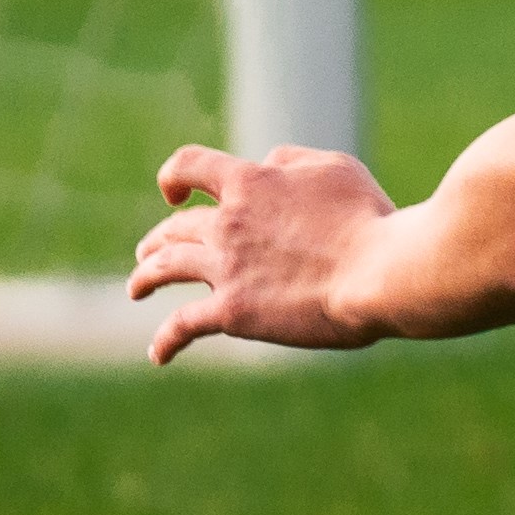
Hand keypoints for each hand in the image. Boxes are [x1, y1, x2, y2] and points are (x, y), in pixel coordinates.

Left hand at [129, 141, 401, 362]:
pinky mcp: (232, 311)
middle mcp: (227, 222)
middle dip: (158, 237)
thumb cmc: (368, 217)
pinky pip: (182, 325)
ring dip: (145, 276)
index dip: (174, 176)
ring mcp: (224, 268)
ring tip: (137, 287)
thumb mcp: (335, 167)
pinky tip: (159, 353)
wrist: (378, 272)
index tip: (174, 191)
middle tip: (150, 250)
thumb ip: (292, 161)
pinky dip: (166, 339)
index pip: (190, 166)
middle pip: (174, 226)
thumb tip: (265, 164)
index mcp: (250, 182)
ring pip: (164, 268)